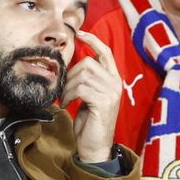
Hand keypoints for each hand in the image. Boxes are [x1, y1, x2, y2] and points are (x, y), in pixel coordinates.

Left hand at [63, 30, 121, 161]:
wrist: (95, 146)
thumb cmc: (90, 122)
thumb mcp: (89, 96)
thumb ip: (87, 79)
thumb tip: (73, 64)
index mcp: (114, 79)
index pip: (106, 52)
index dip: (93, 40)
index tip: (80, 33)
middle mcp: (115, 83)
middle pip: (88, 63)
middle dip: (70, 75)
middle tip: (64, 90)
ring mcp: (111, 92)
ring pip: (82, 75)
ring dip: (68, 87)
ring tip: (65, 100)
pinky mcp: (104, 102)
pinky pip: (80, 88)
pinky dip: (68, 96)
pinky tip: (66, 105)